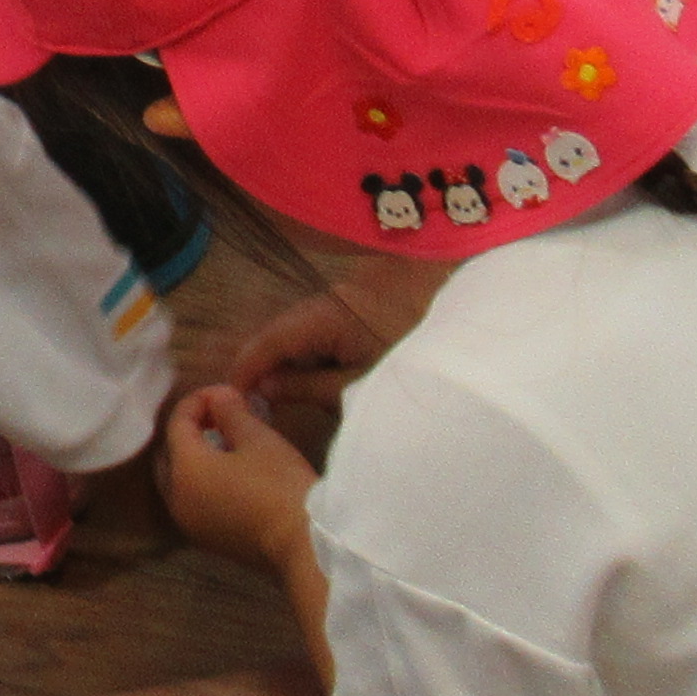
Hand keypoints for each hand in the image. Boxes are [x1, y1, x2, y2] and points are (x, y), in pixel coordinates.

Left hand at [155, 382, 317, 569]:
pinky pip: (193, 502)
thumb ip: (230, 414)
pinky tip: (229, 473)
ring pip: (179, 480)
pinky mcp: (208, 540)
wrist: (304, 545)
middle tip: (219, 416)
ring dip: (195, 458)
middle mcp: (176, 499)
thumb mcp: (257, 439)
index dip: (198, 401)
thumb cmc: (280, 485)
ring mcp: (190, 524)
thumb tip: (218, 399)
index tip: (225, 392)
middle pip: (170, 453)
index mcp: (184, 470)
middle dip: (190, 430)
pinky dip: (202, 482)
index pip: (178, 424)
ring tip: (226, 442)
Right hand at [222, 280, 394, 414]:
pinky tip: (307, 374)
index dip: (246, 365)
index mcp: (327, 316)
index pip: (271, 338)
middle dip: (262, 361)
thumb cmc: (410, 368)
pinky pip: (320, 326)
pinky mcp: (360, 306)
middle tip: (248, 396)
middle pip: (282, 328)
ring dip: (285, 357)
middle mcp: (330, 298)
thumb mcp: (355, 387)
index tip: (231, 393)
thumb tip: (263, 387)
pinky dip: (308, 350)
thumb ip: (305, 386)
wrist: (465, 340)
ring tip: (274, 390)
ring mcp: (346, 299)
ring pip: (300, 327)